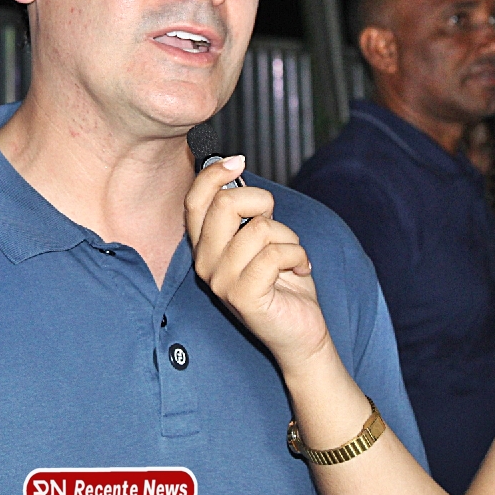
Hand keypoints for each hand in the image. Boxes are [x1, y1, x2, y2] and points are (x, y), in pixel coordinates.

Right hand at [185, 156, 332, 374]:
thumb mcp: (260, 238)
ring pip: (258, 229)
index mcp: (205, 246)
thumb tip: (235, 170)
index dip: (213, 173)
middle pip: (225, 204)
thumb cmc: (283, 284)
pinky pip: (274, 254)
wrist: (300, 333)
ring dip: (287, 237)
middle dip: (262, 202)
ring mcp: (221, 281)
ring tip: (291, 256)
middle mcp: (205, 263)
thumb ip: (245, 212)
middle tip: (275, 220)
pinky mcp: (243, 296)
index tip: (238, 161)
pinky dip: (298, 255)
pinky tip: (301, 269)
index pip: (194, 200)